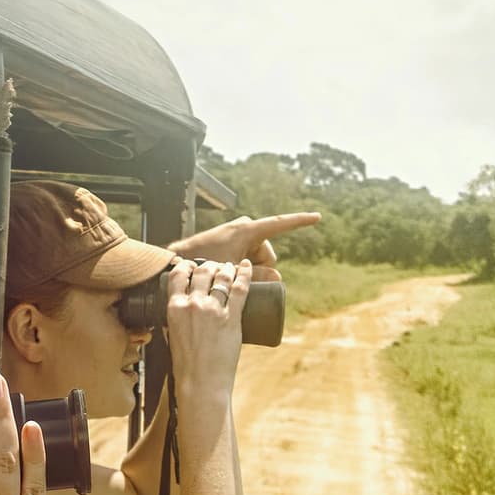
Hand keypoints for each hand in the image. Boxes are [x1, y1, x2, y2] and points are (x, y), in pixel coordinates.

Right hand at [157, 256, 246, 415]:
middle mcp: (193, 304)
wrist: (200, 383)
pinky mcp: (232, 318)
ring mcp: (213, 310)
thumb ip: (176, 319)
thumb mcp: (172, 335)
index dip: (187, 265)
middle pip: (202, 271)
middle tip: (216, 268)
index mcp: (174, 307)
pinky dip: (245, 273)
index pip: (178, 274)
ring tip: (230, 267)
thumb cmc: (186, 365)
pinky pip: (241, 288)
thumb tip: (183, 312)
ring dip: (227, 267)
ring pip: (221, 277)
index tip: (193, 266)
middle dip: (210, 266)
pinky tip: (247, 266)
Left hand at [174, 213, 313, 274]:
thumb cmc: (201, 264)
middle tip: (240, 278)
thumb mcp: (233, 273)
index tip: (317, 217)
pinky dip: (244, 265)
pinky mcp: (232, 240)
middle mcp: (244, 227)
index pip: (280, 224)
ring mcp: (238, 233)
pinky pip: (248, 255)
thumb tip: (278, 277)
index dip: (300, 221)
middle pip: (267, 253)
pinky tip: (233, 272)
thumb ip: (258, 276)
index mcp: (246, 230)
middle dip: (260, 268)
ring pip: (258, 257)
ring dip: (250, 269)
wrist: (176, 260)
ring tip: (229, 275)